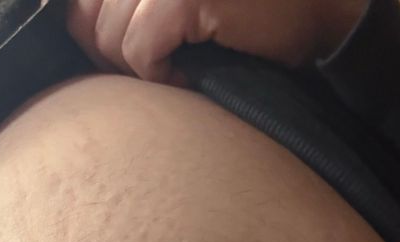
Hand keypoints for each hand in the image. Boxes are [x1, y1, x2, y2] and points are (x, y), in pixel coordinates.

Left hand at [64, 0, 368, 84]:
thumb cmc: (251, 13)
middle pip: (85, 21)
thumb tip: (77, 29)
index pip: (80, 2)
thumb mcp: (177, 4)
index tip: (138, 53)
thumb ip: (133, 4)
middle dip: (116, 58)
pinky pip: (139, 52)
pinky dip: (161, 76)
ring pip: (108, 41)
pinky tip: (193, 71)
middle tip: (161, 67)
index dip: (98, 34)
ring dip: (141, 69)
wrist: (321, 13)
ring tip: (182, 66)